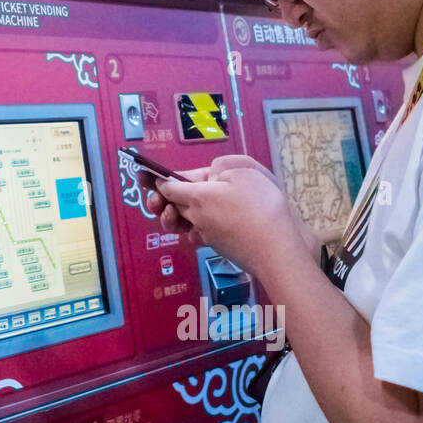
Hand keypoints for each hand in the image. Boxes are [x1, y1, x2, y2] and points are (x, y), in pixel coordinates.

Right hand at [137, 154, 320, 261]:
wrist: (280, 255)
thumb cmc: (238, 221)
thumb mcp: (201, 200)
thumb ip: (176, 190)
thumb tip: (161, 182)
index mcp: (231, 167)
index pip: (190, 173)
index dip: (165, 181)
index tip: (143, 186)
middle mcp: (238, 182)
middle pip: (194, 193)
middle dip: (173, 205)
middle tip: (162, 217)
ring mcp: (244, 206)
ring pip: (203, 212)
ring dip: (184, 221)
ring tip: (178, 230)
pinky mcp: (247, 227)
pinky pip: (217, 226)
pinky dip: (203, 232)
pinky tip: (197, 240)